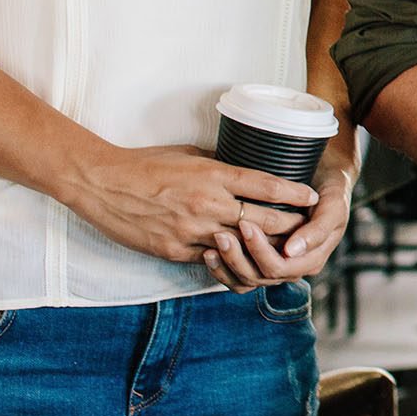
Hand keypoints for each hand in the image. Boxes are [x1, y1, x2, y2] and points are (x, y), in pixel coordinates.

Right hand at [61, 144, 314, 266]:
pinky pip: (212, 260)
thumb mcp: (189, 153)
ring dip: (263, 249)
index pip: (266, 184)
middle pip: (263, 221)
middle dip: (290, 227)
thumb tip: (244, 168)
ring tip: (284, 250)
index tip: (312, 198)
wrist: (104, 184)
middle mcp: (208, 204)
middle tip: (308, 229)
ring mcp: (192, 231)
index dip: (294, 194)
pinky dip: (230, 260)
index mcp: (213, 174)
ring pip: (241, 246)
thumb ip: (219, 165)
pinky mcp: (175, 251)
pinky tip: (244, 261)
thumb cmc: (147, 164)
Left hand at [206, 153, 356, 289]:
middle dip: (239, 257)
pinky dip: (222, 269)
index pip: (281, 267)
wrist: (326, 176)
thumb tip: (291, 251)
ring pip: (247, 281)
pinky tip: (209, 253)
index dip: (261, 251)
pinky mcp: (260, 262)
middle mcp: (294, 268)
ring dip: (228, 263)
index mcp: (312, 259)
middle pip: (261, 277)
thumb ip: (318, 229)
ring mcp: (276, 267)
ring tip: (214, 240)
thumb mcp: (334, 205)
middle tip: (222, 234)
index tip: (246, 225)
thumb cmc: (331, 189)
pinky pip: (238, 277)